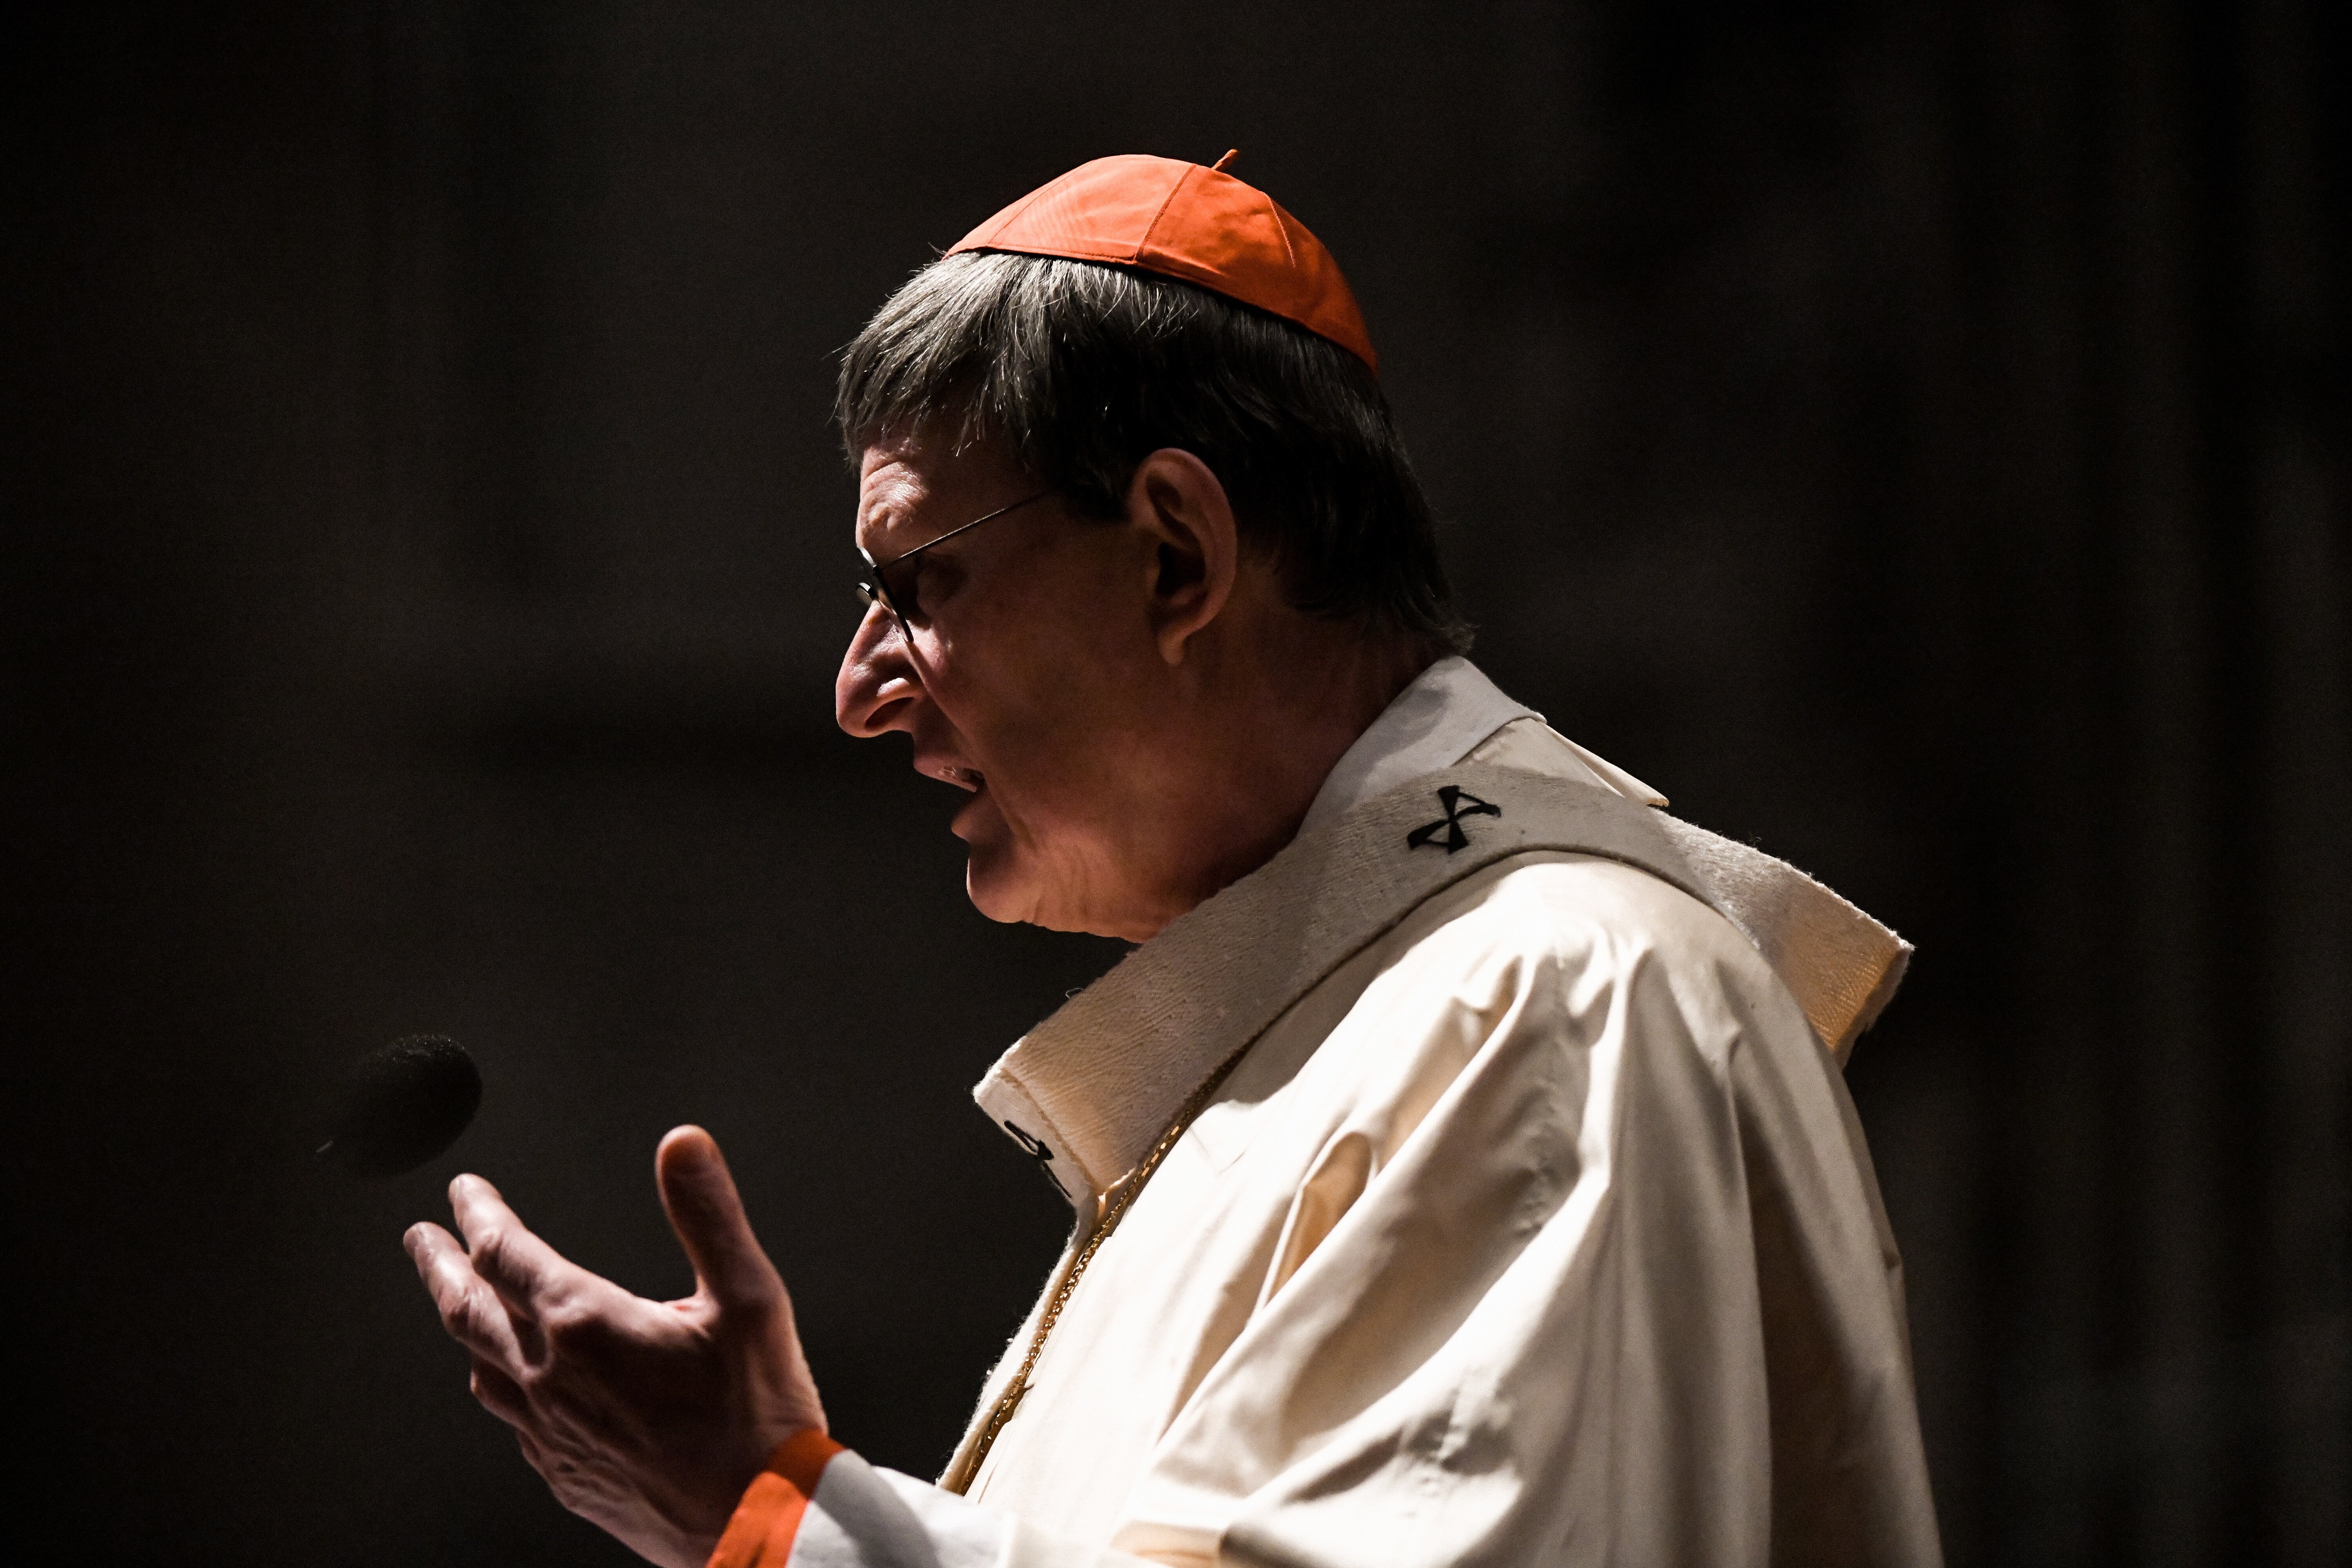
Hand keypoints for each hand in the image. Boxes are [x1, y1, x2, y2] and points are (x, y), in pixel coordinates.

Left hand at [405, 1126, 824, 1567]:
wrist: (758, 1523)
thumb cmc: (758, 1416)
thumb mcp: (749, 1297)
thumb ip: (709, 1214)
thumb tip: (683, 1146)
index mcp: (588, 1325)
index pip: (507, 1252)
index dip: (481, 1214)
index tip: (466, 1192)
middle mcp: (553, 1378)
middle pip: (467, 1309)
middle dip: (440, 1265)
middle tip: (421, 1238)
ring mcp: (550, 1433)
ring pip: (479, 1367)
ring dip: (461, 1324)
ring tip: (457, 1303)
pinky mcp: (563, 1472)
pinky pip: (509, 1418)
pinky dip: (496, 1382)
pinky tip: (510, 1383)